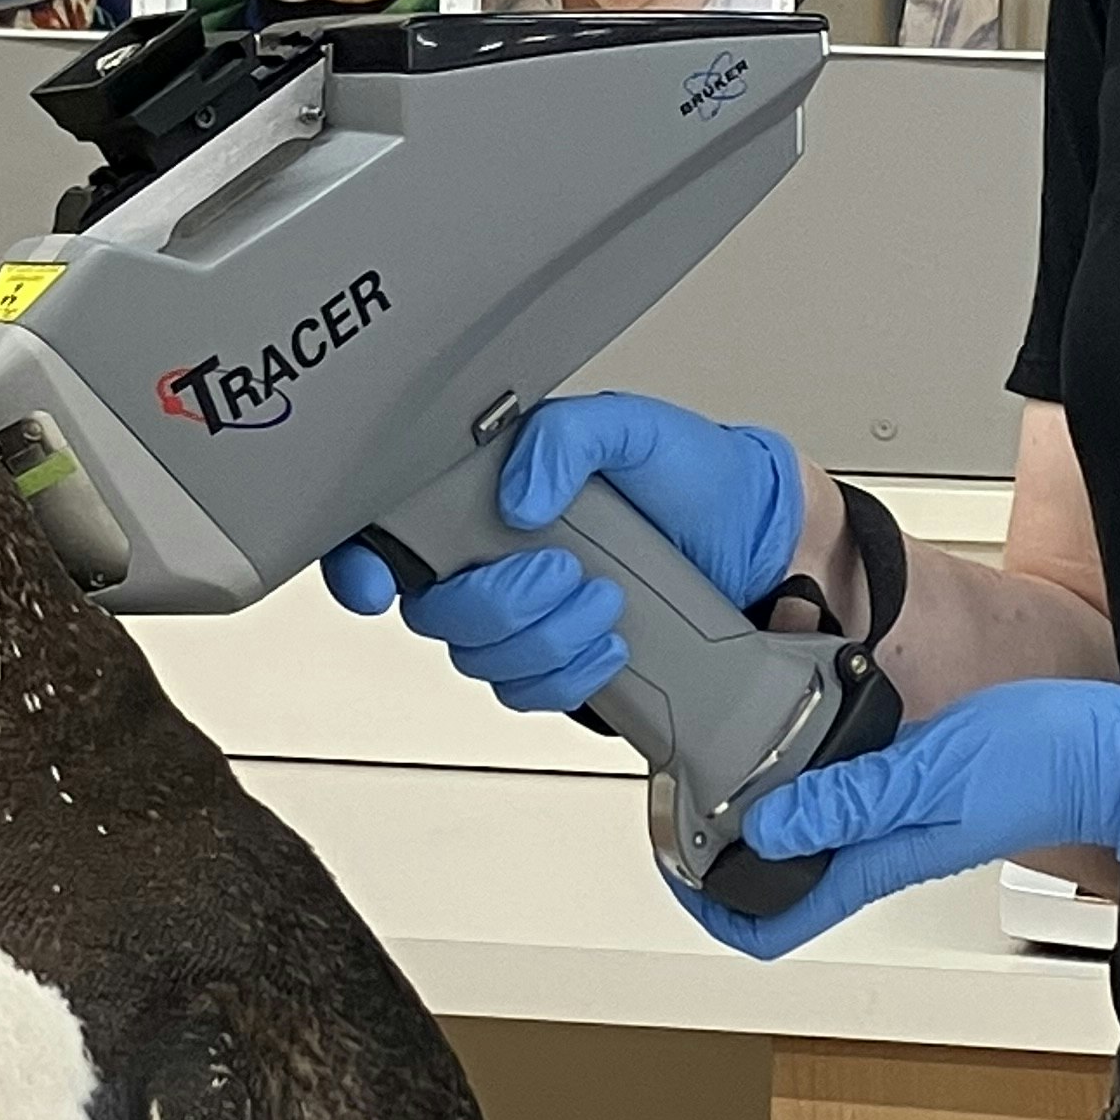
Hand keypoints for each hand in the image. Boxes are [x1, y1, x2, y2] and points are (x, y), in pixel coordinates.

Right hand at [317, 393, 805, 716]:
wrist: (761, 543)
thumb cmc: (695, 477)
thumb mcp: (632, 427)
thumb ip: (566, 436)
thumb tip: (517, 490)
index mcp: (489, 490)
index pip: (388, 532)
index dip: (358, 562)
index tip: (376, 580)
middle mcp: (494, 554)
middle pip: (433, 611)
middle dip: (498, 602)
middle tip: (562, 572)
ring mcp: (526, 612)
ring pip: (480, 657)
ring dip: (543, 638)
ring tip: (604, 599)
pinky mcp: (562, 658)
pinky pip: (529, 692)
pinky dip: (568, 674)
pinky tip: (609, 642)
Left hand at [678, 677, 1119, 958]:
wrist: (1112, 752)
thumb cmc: (1042, 766)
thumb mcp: (929, 774)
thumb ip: (849, 799)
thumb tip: (768, 825)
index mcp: (877, 861)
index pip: (776, 923)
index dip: (716, 912)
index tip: (679, 875)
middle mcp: (881, 850)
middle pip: (780, 877)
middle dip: (723, 853)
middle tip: (682, 805)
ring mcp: (897, 820)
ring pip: (808, 834)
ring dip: (762, 810)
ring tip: (723, 764)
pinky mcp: (915, 786)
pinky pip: (844, 792)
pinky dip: (808, 772)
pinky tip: (800, 731)